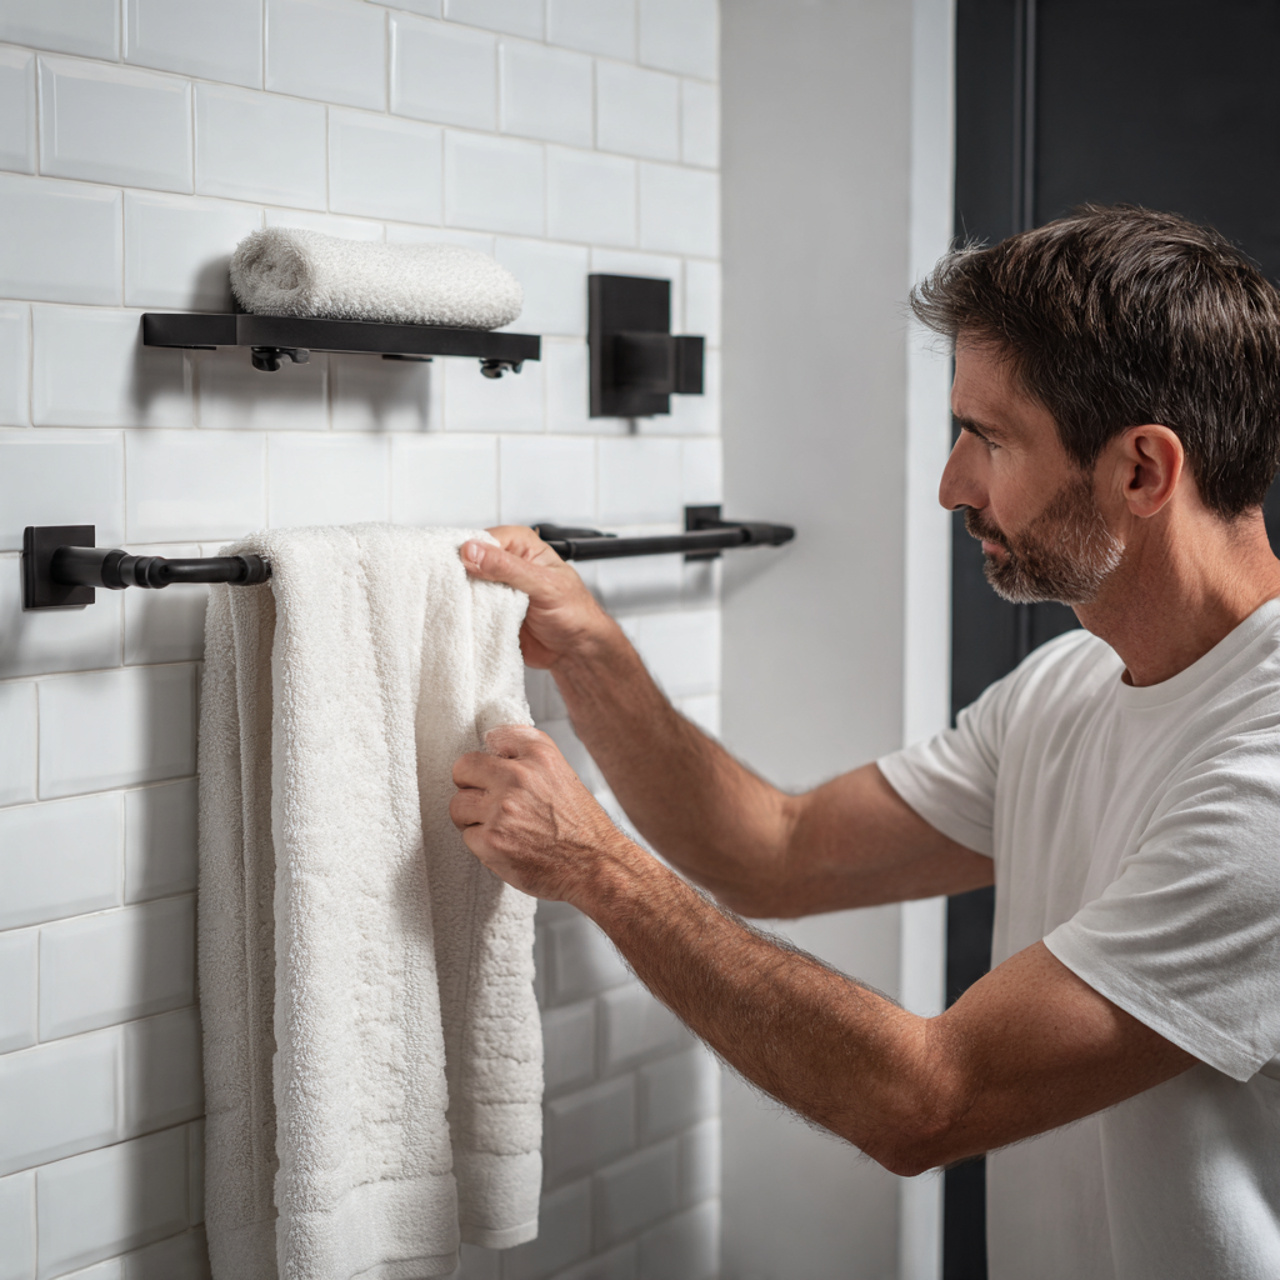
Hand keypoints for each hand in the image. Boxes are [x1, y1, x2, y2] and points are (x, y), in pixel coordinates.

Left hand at [450, 724, 634, 902]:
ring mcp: (503, 809)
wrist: (595, 865)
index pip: (495, 736)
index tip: (498, 769)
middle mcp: (519, 777)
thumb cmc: (580, 826)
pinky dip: (482, 845)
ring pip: (458, 805)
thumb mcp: (562, 775)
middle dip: (470, 785)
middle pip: (464, 768)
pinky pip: (466, 836)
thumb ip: (529, 759)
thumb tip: (493, 751)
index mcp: (540, 755)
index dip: (494, 757)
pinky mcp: (491, 840)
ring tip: (498, 827)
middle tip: (485, 800)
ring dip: (472, 818)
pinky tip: (506, 845)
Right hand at [460, 526, 616, 667]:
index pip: (484, 539)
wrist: (576, 651)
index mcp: (522, 546)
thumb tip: (473, 551)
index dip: (470, 551)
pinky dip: (467, 616)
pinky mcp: (490, 612)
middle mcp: (506, 564)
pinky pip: (469, 610)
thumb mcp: (544, 585)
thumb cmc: (575, 612)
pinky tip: (469, 620)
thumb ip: (508, 567)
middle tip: (464, 590)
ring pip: (466, 587)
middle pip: (469, 562)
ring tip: (468, 607)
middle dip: (462, 576)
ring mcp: (496, 589)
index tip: (464, 566)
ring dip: (464, 597)